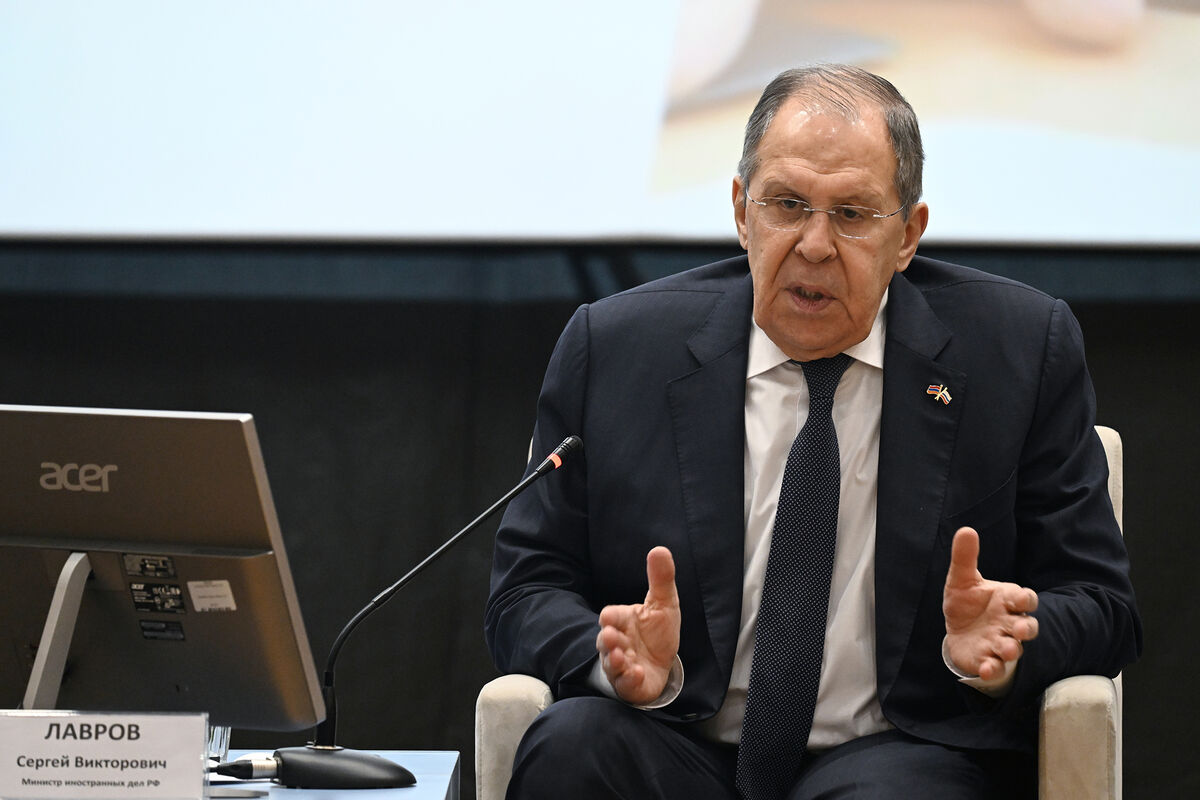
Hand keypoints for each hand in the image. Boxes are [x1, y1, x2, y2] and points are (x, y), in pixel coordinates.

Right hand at [595, 546, 680, 704]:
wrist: (661, 664)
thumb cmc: (656, 632)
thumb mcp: (664, 604)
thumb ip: (661, 579)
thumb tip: (660, 549)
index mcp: (622, 621)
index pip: (609, 617)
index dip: (610, 618)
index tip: (610, 618)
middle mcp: (617, 643)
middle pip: (605, 641)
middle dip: (608, 640)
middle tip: (611, 637)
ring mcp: (622, 665)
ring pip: (612, 664)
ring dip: (614, 661)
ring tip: (620, 657)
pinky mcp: (630, 684)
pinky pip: (625, 684)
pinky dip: (629, 680)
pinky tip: (637, 673)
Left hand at [943, 527, 1039, 680]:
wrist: (958, 630)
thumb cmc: (968, 602)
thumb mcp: (962, 579)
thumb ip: (965, 557)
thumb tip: (966, 529)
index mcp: (1007, 600)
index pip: (1025, 598)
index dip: (1025, 598)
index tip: (1019, 598)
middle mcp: (1009, 623)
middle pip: (1027, 627)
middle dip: (1025, 629)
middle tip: (1019, 630)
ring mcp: (1000, 643)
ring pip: (1014, 649)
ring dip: (1011, 650)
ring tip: (1005, 649)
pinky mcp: (988, 661)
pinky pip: (996, 668)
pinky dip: (993, 669)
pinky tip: (986, 668)